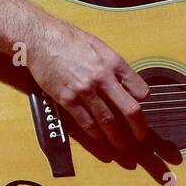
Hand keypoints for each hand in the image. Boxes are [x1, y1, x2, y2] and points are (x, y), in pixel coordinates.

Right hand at [24, 15, 150, 156]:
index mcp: (114, 63)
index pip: (140, 90)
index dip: (143, 103)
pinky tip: (100, 138)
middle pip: (129, 110)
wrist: (42, 39)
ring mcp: (85, 90)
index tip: (141, 109)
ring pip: (108, 121)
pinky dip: (95, 133)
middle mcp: (102, 78)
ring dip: (117, 137)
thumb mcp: (100, 46)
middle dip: (139, 128)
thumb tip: (126, 84)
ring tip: (122, 145)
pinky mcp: (67, 99)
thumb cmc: (70, 40)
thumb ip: (114, 66)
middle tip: (141, 137)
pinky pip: (85, 122)